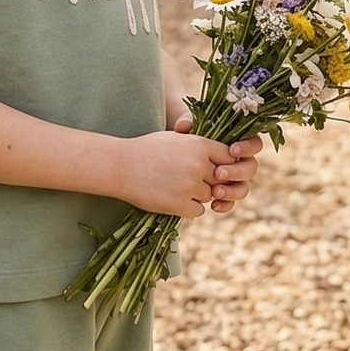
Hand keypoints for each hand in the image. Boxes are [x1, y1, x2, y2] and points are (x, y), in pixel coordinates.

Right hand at [117, 129, 236, 217]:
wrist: (120, 166)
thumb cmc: (147, 150)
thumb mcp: (177, 139)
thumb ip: (201, 147)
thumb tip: (226, 158)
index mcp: (200, 145)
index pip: (229, 157)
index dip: (222, 164)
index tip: (210, 167)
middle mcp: (199, 165)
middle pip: (222, 180)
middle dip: (209, 181)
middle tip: (188, 178)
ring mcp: (190, 185)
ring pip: (210, 196)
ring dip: (197, 195)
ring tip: (176, 186)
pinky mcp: (180, 204)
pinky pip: (198, 211)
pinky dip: (188, 208)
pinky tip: (172, 197)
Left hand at [173, 117, 262, 213]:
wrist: (179, 158)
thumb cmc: (190, 138)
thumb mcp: (191, 127)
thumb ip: (189, 121)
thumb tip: (184, 125)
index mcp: (240, 143)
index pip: (255, 145)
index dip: (247, 148)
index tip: (232, 150)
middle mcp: (242, 163)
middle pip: (251, 168)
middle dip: (236, 171)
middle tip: (219, 173)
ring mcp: (235, 181)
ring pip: (244, 188)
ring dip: (232, 191)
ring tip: (215, 192)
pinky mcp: (226, 194)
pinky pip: (231, 203)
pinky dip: (225, 205)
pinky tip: (213, 206)